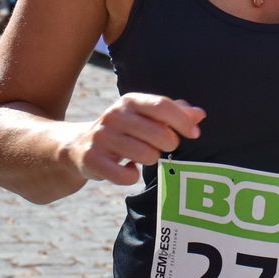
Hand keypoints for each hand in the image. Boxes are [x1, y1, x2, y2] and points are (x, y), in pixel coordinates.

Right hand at [66, 94, 206, 186]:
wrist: (79, 145)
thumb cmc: (124, 130)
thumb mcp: (145, 115)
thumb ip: (173, 112)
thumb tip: (199, 115)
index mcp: (130, 101)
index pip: (162, 105)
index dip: (183, 121)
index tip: (195, 134)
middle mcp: (114, 115)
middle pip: (158, 133)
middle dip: (169, 144)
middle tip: (163, 148)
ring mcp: (102, 137)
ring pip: (145, 155)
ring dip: (151, 160)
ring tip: (144, 156)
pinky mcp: (92, 159)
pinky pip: (126, 175)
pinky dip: (132, 176)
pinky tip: (129, 169)